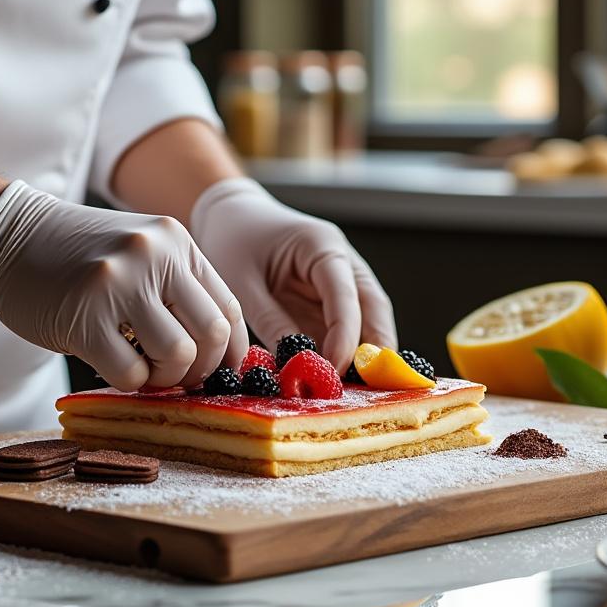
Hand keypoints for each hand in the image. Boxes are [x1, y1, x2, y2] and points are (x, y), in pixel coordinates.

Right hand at [0, 181, 248, 390]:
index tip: (218, 372)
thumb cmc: (77, 255)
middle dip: (200, 369)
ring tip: (141, 368)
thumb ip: (177, 287)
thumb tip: (219, 351)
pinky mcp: (83, 318)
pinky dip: (128, 381)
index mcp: (175, 242)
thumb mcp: (139, 251)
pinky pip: (130, 373)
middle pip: (211, 335)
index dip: (230, 352)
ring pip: (176, 356)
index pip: (228, 308)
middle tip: (176, 376)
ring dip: (163, 378)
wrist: (9, 237)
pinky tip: (111, 364)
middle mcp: (153, 256)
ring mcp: (118, 285)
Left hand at [190, 178, 395, 369]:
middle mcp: (342, 261)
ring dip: (367, 353)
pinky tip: (341, 377)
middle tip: (368, 389)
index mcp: (322, 246)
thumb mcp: (242, 282)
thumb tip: (297, 364)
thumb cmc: (233, 240)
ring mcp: (342, 279)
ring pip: (368, 318)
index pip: (345, 295)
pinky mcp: (331, 297)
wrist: (231, 216)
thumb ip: (271, 321)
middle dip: (375, 348)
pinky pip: (348, 326)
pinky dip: (349, 351)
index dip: (345, 336)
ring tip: (358, 390)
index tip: (335, 369)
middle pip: (372, 307)